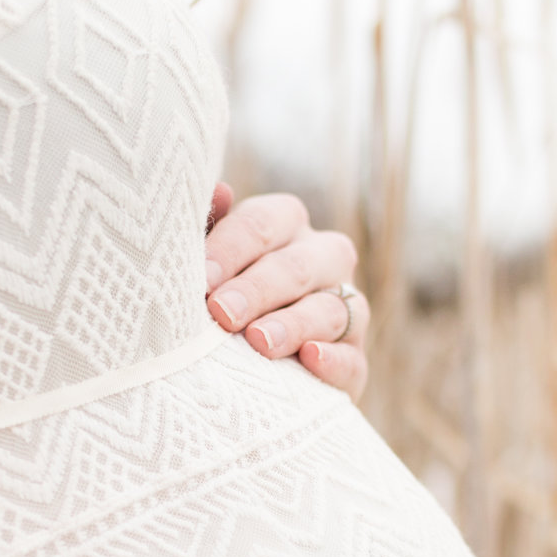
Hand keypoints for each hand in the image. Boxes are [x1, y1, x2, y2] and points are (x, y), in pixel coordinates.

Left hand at [202, 183, 369, 399]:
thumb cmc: (220, 298)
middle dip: (256, 290)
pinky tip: (310, 359)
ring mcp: (346, 309)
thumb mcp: (208, 265)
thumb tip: (219, 191)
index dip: (231, 249)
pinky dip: (333, 359)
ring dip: (293, 325)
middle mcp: (325, 259)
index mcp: (286, 225)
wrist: (246, 366)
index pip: (263, 223)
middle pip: (296, 266)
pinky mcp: (354, 360)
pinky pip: (351, 358)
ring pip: (328, 310)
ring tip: (259, 342)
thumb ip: (207, 229)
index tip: (202, 279)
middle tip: (221, 313)